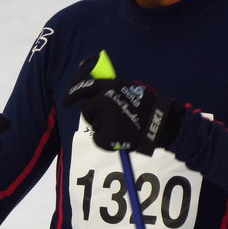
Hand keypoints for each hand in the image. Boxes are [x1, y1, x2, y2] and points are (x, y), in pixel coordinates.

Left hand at [63, 75, 184, 155]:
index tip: (64, 102)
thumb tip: (95, 89)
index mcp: (110, 86)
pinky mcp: (106, 133)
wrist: (162, 123)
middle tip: (109, 122)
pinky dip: (107, 142)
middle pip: (87, 111)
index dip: (72, 95)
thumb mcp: (131, 87)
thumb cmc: (149, 106)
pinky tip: (120, 138)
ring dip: (104, 129)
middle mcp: (104, 98)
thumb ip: (113, 88)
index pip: (84, 88)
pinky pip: (98, 140)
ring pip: (94, 126)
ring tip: (122, 128)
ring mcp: (104, 116)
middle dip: (94, 117)